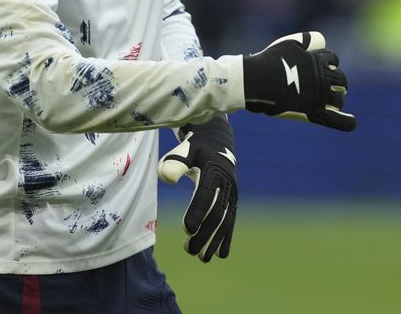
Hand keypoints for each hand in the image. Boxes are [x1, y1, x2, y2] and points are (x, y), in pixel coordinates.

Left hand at [158, 116, 236, 261]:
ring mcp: (232, 193)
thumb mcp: (185, 149)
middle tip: (188, 251)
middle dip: (204, 234)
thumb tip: (167, 178)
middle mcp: (226, 183)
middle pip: (216, 212)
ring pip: (225, 220)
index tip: (187, 230)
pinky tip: (220, 254)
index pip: (205, 194)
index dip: (197, 212)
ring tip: (202, 257)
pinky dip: (227, 238)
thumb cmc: (195, 148)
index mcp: (213, 169)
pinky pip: (231, 221)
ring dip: (215, 241)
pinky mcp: (233, 200)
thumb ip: (175, 162)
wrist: (218, 142)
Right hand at [242, 31, 356, 131]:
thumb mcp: (289, 43)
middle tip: (329, 86)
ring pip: (339, 98)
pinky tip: (351, 121)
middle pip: (340, 79)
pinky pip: (338, 120)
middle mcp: (322, 77)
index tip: (320, 68)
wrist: (256, 81)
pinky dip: (346, 121)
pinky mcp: (313, 112)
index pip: (333, 59)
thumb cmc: (269, 62)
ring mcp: (319, 96)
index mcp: (317, 60)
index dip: (328, 63)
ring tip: (331, 102)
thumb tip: (323, 42)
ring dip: (337, 99)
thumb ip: (308, 40)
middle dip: (337, 82)